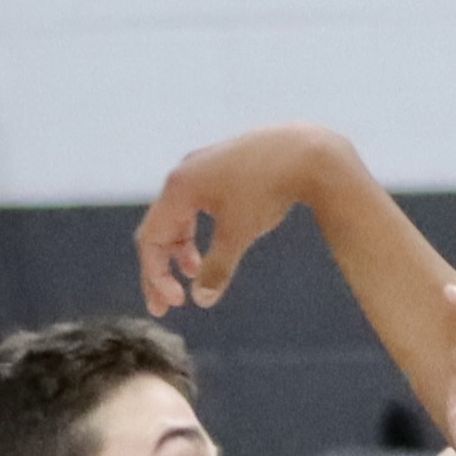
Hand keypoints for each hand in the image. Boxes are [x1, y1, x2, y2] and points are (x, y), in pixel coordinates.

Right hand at [132, 123, 342, 314]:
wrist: (305, 151)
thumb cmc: (267, 190)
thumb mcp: (239, 234)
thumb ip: (217, 268)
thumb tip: (202, 298)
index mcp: (179, 188)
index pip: (151, 239)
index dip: (156, 275)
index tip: (176, 303)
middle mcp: (184, 173)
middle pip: (159, 227)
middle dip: (162, 266)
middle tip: (171, 302)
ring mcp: (202, 166)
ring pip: (178, 214)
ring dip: (181, 247)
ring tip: (194, 270)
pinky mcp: (221, 165)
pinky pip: (196, 202)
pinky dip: (198, 227)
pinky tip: (217, 240)